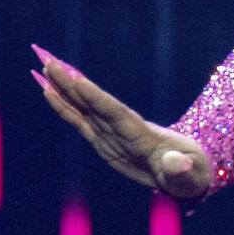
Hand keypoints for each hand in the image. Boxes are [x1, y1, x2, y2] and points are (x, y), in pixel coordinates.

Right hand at [31, 43, 211, 199]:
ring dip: (62, 88)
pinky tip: (47, 92)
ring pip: (82, 106)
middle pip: (93, 101)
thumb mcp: (189, 175)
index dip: (96, 97)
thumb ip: (181, 170)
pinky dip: (63, 107)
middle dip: (70, 82)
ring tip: (41, 67)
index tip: (76, 79)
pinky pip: (80, 121)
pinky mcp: (104, 141)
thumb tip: (178, 164)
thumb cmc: (191, 174)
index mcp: (141, 133)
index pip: (115, 112)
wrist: (187, 173)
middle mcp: (123, 127)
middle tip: (46, 58)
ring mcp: (111, 132)